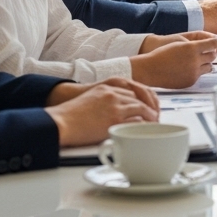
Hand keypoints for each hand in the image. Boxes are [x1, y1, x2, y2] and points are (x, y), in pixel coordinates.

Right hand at [45, 78, 160, 147]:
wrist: (61, 122)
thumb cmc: (71, 115)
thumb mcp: (91, 100)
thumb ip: (106, 102)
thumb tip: (118, 114)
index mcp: (108, 86)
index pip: (135, 88)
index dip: (145, 98)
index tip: (150, 106)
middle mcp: (114, 92)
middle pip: (141, 97)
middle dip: (150, 106)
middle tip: (155, 117)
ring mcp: (115, 104)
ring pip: (142, 108)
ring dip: (151, 116)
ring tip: (154, 124)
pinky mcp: (115, 118)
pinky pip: (137, 120)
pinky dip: (144, 125)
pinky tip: (146, 130)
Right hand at [129, 31, 216, 88]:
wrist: (150, 70)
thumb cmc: (162, 54)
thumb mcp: (179, 44)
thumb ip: (195, 44)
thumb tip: (211, 46)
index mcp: (191, 48)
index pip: (213, 44)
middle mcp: (194, 60)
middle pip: (212, 55)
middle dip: (212, 52)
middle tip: (209, 50)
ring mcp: (193, 72)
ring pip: (209, 66)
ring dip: (205, 62)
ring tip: (195, 60)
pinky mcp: (191, 81)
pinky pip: (200, 75)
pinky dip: (197, 71)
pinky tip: (186, 69)